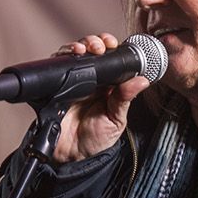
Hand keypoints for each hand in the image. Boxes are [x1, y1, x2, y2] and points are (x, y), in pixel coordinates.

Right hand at [50, 34, 153, 163]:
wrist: (72, 156)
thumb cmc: (96, 140)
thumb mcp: (116, 120)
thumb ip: (126, 99)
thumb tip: (142, 80)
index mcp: (108, 84)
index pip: (110, 58)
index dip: (111, 46)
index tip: (114, 44)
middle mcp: (90, 80)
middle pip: (91, 50)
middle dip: (95, 41)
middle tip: (99, 46)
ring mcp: (72, 82)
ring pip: (74, 53)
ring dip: (80, 44)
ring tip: (85, 49)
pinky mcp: (55, 86)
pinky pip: (56, 66)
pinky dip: (62, 56)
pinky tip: (71, 55)